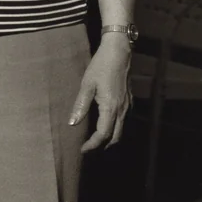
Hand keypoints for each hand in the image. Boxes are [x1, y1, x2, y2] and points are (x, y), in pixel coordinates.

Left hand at [69, 37, 131, 151]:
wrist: (119, 52)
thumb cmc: (101, 66)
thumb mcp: (87, 84)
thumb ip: (80, 105)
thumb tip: (72, 124)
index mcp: (110, 107)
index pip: (103, 134)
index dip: (92, 144)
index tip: (82, 149)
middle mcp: (122, 110)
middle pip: (115, 137)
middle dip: (102, 146)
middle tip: (88, 148)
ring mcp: (128, 106)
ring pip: (121, 131)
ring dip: (110, 139)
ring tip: (96, 140)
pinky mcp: (129, 101)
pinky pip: (124, 122)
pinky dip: (116, 129)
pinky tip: (107, 125)